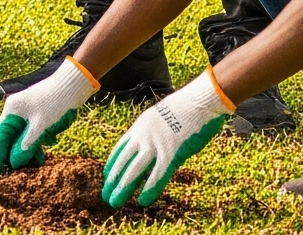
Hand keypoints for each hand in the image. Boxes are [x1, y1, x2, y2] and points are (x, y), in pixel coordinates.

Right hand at [0, 58, 96, 175]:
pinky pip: (32, 136)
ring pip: (22, 139)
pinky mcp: (37, 117)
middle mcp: (15, 113)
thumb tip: (13, 163)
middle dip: (13, 157)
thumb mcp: (41, 126)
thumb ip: (26, 145)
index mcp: (11, 112)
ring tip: (37, 164)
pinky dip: (37, 145)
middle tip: (16, 176)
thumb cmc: (55, 101)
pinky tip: (45, 150)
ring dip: (28, 152)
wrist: (74, 84)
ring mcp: (26, 114)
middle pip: (9, 140)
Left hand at [103, 71, 228, 207]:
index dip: (112, 164)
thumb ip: (154, 132)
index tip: (106, 177)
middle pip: (123, 162)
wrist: (198, 100)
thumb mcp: (161, 118)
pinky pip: (158, 175)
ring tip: (114, 202)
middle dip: (113, 180)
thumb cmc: (184, 108)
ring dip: (123, 188)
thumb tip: (155, 145)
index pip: (120, 149)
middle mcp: (143, 136)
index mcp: (140, 127)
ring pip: (134, 170)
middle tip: (105, 195)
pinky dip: (149, 189)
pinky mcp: (172, 153)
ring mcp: (156, 145)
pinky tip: (142, 201)